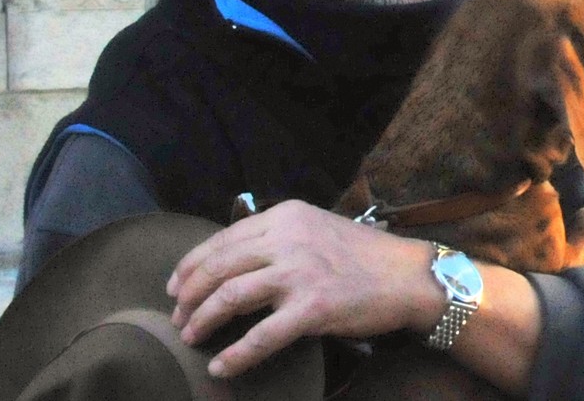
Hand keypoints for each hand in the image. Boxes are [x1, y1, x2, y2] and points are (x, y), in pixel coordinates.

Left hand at [167, 199, 441, 377]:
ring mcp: (300, 273)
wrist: (408, 276)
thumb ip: (278, 237)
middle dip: (189, 295)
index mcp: (286, 216)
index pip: (223, 238)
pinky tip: (222, 367)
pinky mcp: (313, 307)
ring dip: (203, 321)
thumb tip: (233, 260)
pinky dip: (236, 355)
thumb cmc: (363, 256)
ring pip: (230, 297)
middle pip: (219, 266)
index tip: (176, 286)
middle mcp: (288, 239)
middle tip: (177, 316)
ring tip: (191, 337)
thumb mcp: (316, 228)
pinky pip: (261, 336)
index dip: (191, 265)